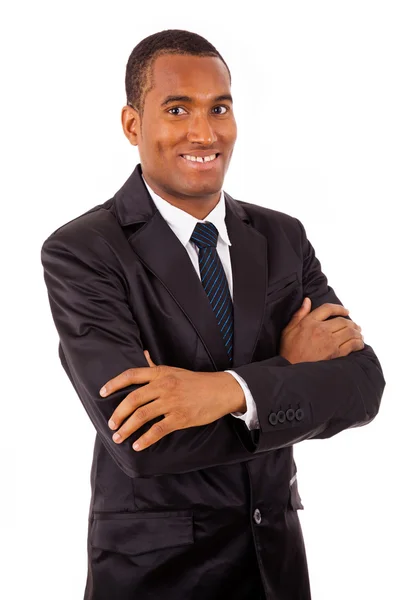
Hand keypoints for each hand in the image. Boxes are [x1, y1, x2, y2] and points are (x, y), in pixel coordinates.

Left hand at [99, 351, 245, 450]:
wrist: (221, 390)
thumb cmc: (196, 381)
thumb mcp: (174, 370)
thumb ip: (156, 367)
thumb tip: (143, 355)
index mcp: (160, 373)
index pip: (131, 375)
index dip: (114, 384)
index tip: (102, 393)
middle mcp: (164, 386)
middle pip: (133, 399)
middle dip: (118, 413)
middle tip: (111, 424)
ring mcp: (172, 402)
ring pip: (142, 416)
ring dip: (127, 428)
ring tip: (118, 437)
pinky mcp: (181, 418)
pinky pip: (158, 430)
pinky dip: (145, 439)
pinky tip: (138, 446)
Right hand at [279, 298, 363, 363]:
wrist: (290, 368)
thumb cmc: (288, 350)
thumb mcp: (288, 329)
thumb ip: (299, 314)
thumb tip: (307, 301)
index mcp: (309, 322)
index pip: (328, 309)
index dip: (339, 308)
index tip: (346, 311)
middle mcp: (321, 329)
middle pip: (342, 321)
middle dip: (351, 322)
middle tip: (355, 326)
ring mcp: (329, 342)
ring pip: (349, 332)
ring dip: (356, 332)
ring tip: (359, 334)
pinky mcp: (335, 353)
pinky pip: (351, 345)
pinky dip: (358, 343)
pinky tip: (359, 343)